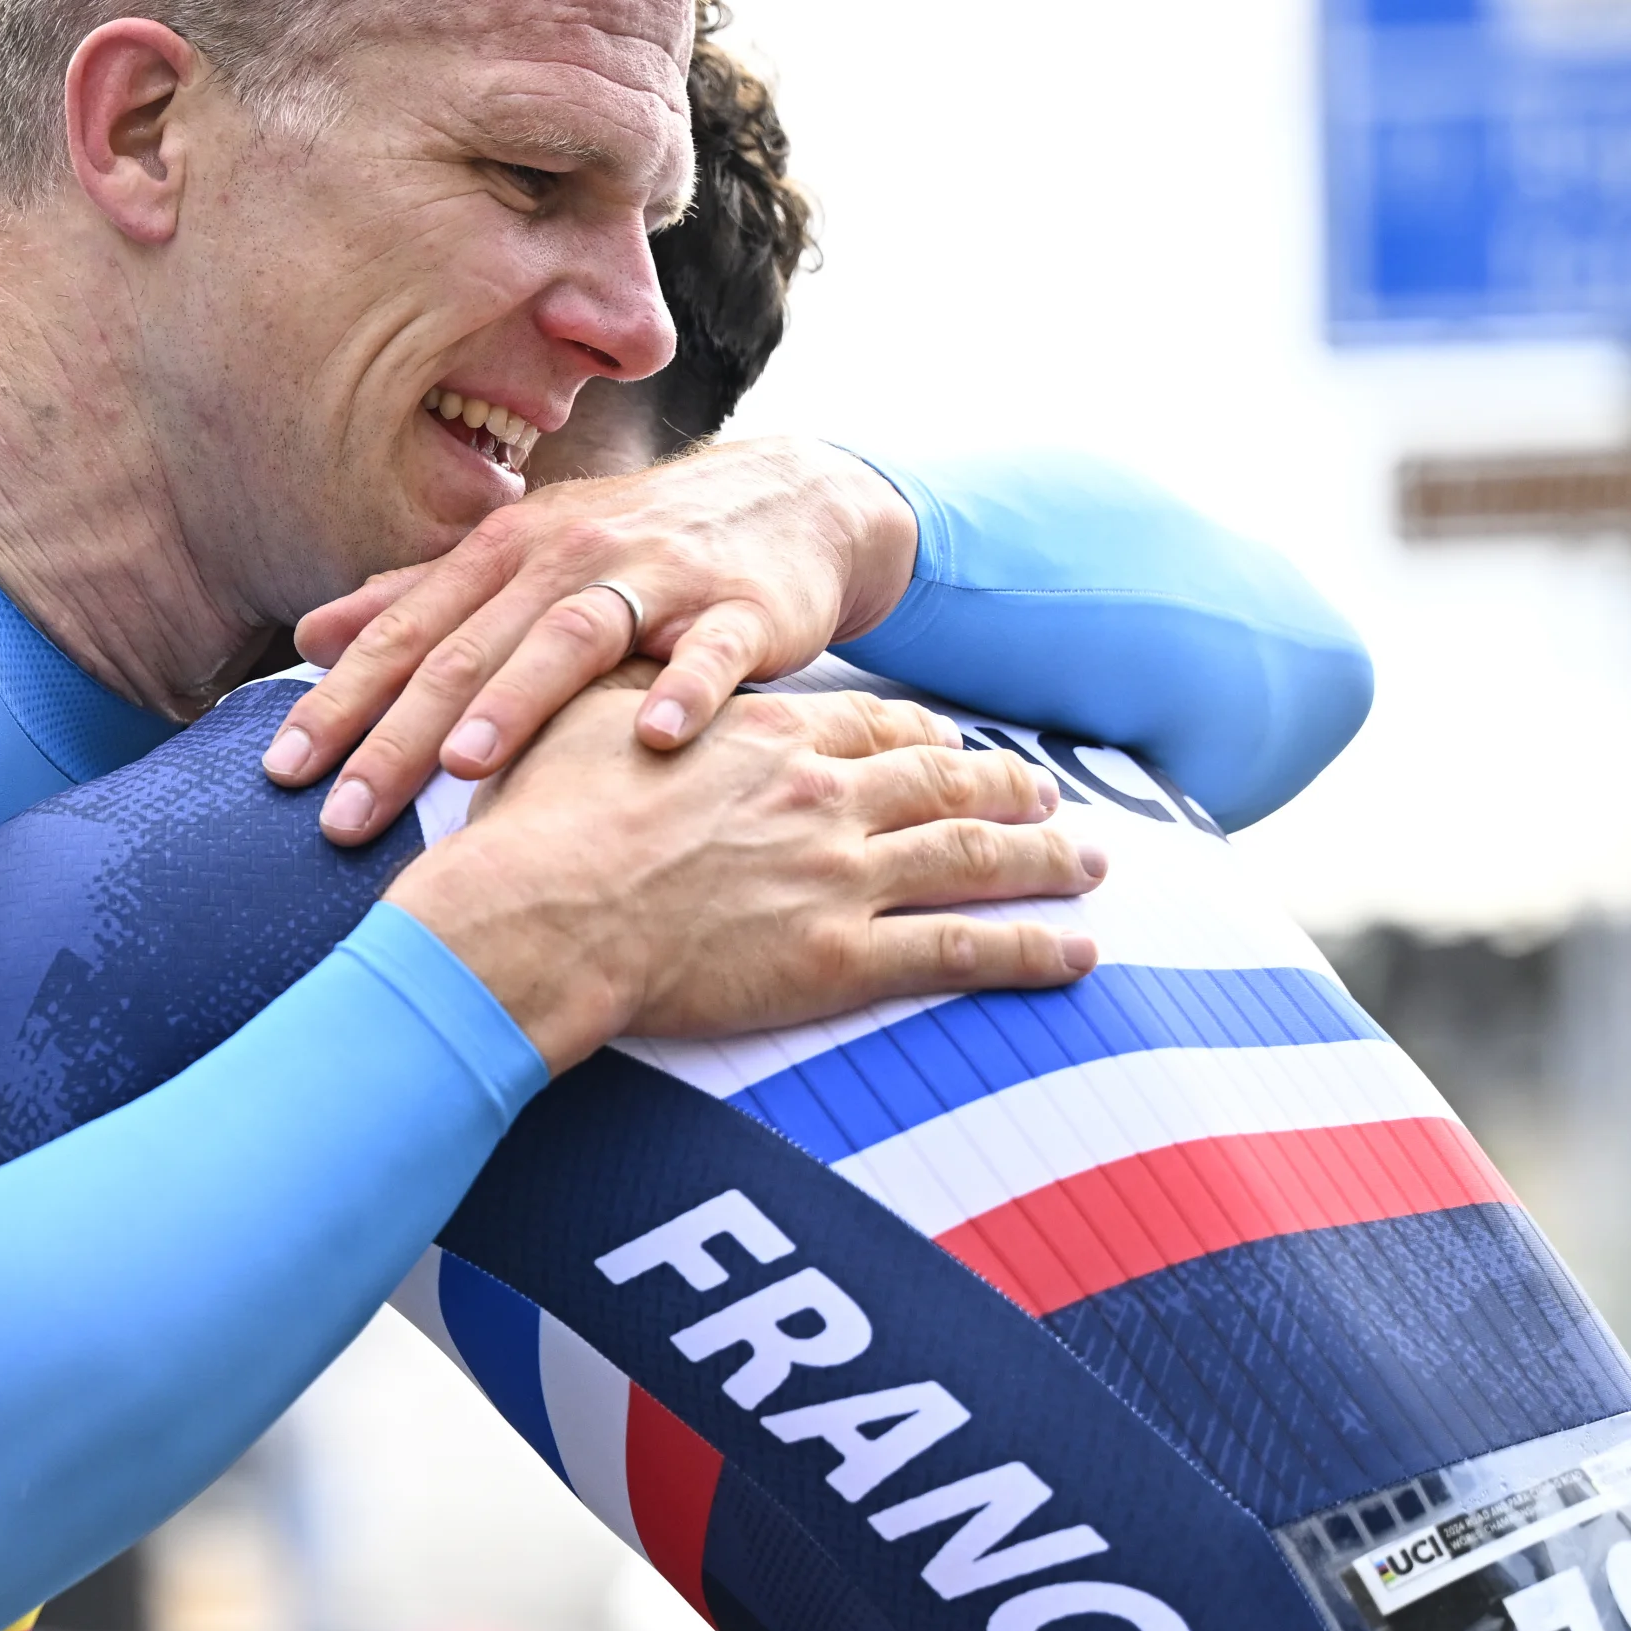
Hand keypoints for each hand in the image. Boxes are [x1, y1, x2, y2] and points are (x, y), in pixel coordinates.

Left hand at [271, 438, 917, 843]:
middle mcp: (568, 556)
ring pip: (574, 636)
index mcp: (505, 555)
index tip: (281, 773)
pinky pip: (713, 652)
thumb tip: (308, 636)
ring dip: (519, 699)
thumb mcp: (523, 563)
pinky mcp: (743, 608)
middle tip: (344, 813)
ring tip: (467, 763)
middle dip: (400, 733)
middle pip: (470, 647)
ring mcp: (658, 578)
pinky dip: (687, 692)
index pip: (404, 633)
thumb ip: (419, 600)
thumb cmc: (633, 551)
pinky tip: (658, 740)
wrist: (789, 502)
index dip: (339, 701)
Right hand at [384, 683, 1100, 1070]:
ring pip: (974, 856)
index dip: (925, 735)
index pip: (874, 725)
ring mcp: (841, 875)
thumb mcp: (582, 726)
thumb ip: (635, 697)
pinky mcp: (844, 958)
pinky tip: (1077, 950)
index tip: (953, 743)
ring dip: (1044, 858)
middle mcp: (824, 796)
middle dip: (1009, 787)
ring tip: (1091, 862)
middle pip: (945, 781)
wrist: (539, 914)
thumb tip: (640, 672)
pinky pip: (963, 950)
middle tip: (1049, 794)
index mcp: (769, 737)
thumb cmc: (542, 824)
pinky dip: (1030, 949)